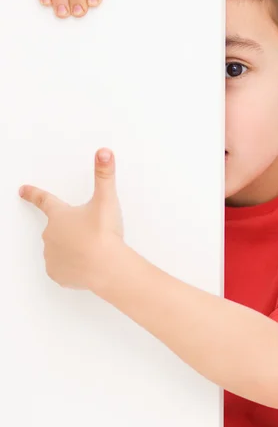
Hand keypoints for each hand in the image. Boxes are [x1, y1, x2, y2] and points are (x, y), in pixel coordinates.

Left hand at [19, 148, 125, 290]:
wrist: (106, 267)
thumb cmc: (104, 233)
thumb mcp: (106, 199)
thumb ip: (104, 174)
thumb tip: (104, 152)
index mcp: (60, 215)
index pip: (44, 200)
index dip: (33, 194)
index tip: (22, 190)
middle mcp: (50, 235)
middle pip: (59, 227)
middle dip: (73, 229)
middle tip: (92, 232)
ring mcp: (51, 255)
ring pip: (62, 247)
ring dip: (74, 247)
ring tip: (93, 248)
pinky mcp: (57, 274)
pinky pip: (63, 267)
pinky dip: (74, 265)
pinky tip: (87, 263)